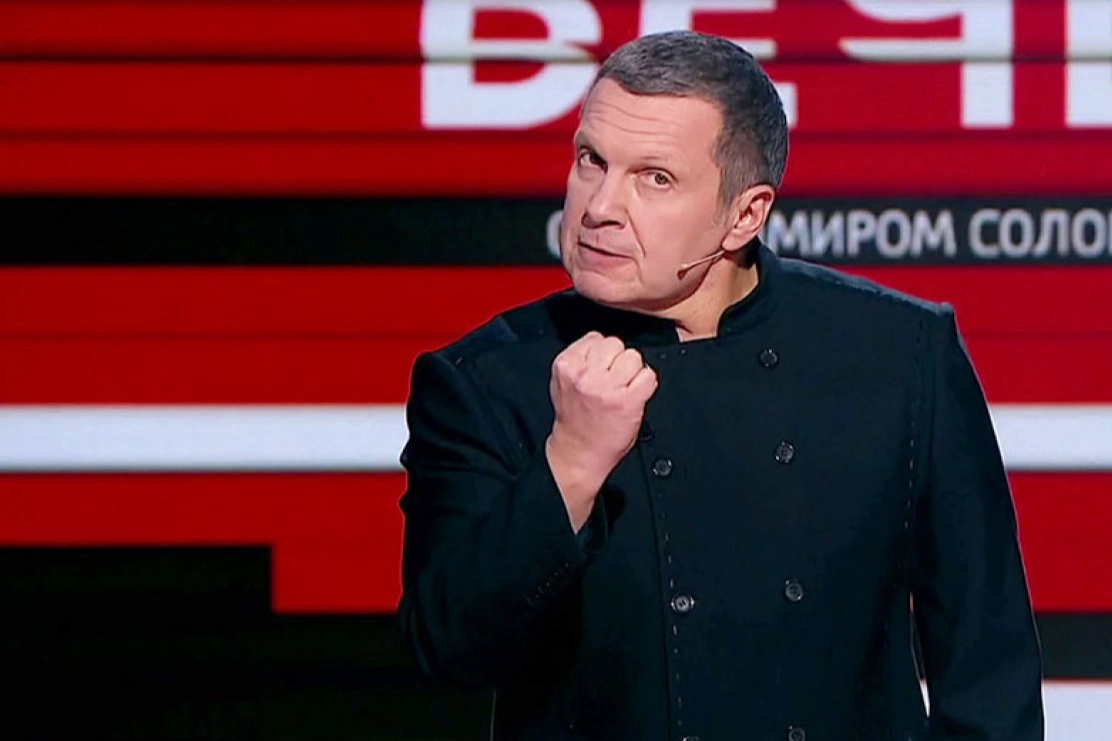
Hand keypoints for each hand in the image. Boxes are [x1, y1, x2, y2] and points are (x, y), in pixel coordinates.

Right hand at [545, 332, 657, 529]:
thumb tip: (600, 342)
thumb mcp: (564, 382)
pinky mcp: (628, 401)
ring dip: (633, 371)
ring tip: (622, 388)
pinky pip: (648, 376)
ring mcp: (607, 387)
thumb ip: (579, 359)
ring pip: (633, 356)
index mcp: (566, 366)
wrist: (578, 453)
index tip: (601, 369)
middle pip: (615, 344)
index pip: (595, 337)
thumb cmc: (574, 419)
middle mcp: (585, 374)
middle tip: (612, 380)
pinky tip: (634, 396)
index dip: (602, 353)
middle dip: (617, 359)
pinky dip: (646, 385)